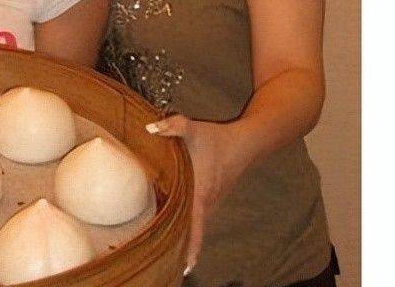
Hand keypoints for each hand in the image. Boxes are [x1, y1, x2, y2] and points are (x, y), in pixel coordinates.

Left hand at [146, 115, 247, 275]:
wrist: (245, 142)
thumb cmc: (218, 139)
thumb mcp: (193, 129)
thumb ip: (171, 126)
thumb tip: (149, 128)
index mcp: (200, 194)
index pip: (195, 228)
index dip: (191, 249)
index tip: (186, 269)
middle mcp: (208, 202)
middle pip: (193, 230)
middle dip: (182, 244)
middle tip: (165, 258)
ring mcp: (213, 200)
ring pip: (197, 222)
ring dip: (186, 232)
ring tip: (168, 242)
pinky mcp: (214, 194)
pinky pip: (200, 213)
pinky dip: (190, 220)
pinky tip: (179, 216)